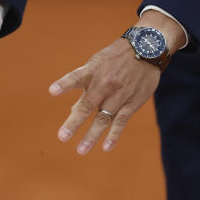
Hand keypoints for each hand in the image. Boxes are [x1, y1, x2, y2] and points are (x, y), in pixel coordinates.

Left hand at [48, 39, 160, 153]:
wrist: (147, 49)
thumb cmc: (115, 59)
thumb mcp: (97, 65)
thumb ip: (85, 88)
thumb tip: (73, 111)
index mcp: (93, 72)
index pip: (76, 77)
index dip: (64, 84)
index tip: (52, 91)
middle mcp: (105, 84)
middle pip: (88, 105)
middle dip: (74, 122)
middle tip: (62, 137)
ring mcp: (119, 95)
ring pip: (103, 118)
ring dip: (92, 135)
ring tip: (81, 150)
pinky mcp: (132, 103)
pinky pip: (121, 121)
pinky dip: (113, 135)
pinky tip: (106, 147)